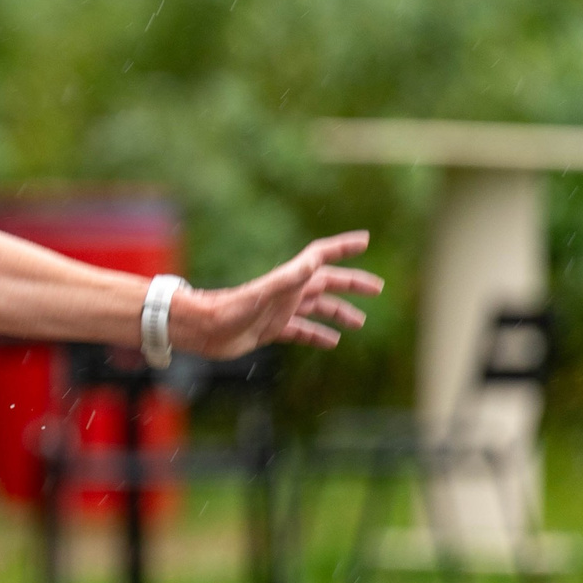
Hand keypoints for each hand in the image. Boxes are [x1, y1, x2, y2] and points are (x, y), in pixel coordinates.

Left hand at [178, 232, 382, 359]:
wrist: (205, 329)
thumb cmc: (231, 309)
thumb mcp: (265, 292)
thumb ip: (289, 278)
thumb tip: (315, 261)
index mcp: (290, 279)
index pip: (321, 256)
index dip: (343, 247)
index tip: (365, 240)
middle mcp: (288, 292)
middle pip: (327, 283)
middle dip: (352, 284)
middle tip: (378, 288)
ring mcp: (280, 310)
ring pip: (317, 308)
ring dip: (339, 312)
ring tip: (360, 323)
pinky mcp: (271, 329)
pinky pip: (301, 331)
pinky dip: (318, 335)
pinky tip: (331, 342)